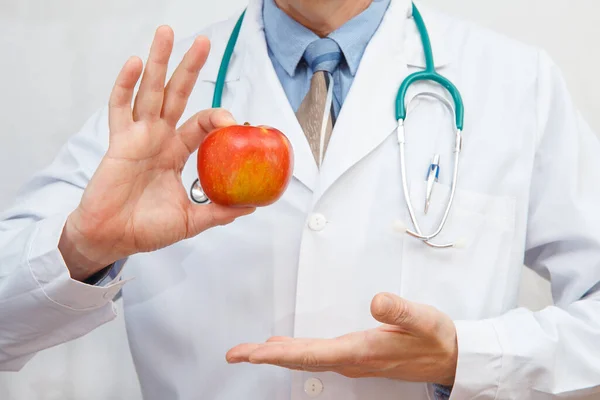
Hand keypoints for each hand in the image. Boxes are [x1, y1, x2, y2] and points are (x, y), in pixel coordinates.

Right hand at [59, 26, 254, 280]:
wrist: (113, 238)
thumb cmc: (147, 228)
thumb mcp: (191, 220)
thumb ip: (219, 211)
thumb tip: (252, 206)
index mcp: (177, 153)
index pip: (202, 124)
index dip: (218, 117)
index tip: (235, 122)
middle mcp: (160, 138)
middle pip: (177, 94)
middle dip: (189, 68)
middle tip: (204, 42)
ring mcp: (138, 136)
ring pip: (149, 91)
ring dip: (158, 62)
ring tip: (166, 33)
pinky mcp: (118, 141)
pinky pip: (119, 108)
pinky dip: (125, 84)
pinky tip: (134, 62)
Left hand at [226, 293, 457, 386]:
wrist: (450, 357)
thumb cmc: (436, 338)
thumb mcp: (424, 319)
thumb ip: (400, 310)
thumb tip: (376, 300)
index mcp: (362, 350)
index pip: (312, 354)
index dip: (277, 355)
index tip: (252, 354)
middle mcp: (353, 359)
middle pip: (300, 359)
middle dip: (265, 357)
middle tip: (236, 354)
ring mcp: (353, 360)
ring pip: (306, 359)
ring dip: (276, 355)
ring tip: (251, 351)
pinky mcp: (356, 356)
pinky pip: (316, 356)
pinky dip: (294, 352)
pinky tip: (284, 347)